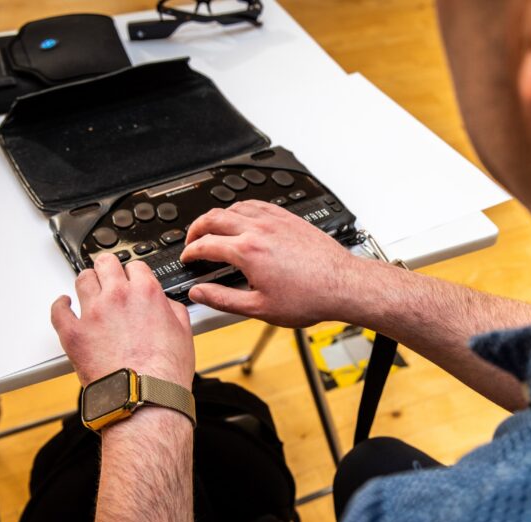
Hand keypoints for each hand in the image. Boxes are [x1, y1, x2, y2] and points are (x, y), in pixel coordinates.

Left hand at [51, 254, 194, 389]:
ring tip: (90, 291)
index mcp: (146, 293)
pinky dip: (61, 305)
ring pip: (82, 279)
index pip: (136, 266)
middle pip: (106, 264)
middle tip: (110, 278)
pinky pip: (58, 310)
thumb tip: (164, 304)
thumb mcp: (184, 333)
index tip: (132, 279)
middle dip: (109, 269)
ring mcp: (93, 313)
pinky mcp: (73, 333)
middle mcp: (118, 296)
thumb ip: (172, 309)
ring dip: (88, 282)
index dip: (135, 273)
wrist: (144, 399)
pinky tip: (65, 304)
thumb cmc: (165, 373)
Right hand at [180, 200, 365, 326]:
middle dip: (196, 229)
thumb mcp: (259, 308)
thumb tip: (199, 294)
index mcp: (248, 251)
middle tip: (192, 241)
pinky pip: (258, 204)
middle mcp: (259, 229)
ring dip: (218, 216)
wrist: (343, 285)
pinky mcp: (289, 218)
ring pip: (235, 206)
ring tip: (213, 229)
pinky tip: (243, 218)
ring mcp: (275, 220)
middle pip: (214, 218)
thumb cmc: (309, 297)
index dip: (190, 252)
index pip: (205, 244)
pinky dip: (242, 209)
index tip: (187, 259)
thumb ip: (223, 300)